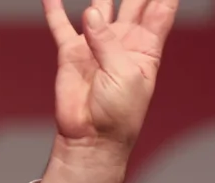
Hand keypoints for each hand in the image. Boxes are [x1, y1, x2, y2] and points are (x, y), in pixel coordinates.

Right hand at [37, 0, 179, 182]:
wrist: (92, 137)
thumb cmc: (119, 113)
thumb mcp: (124, 75)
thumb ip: (108, 41)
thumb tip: (90, 11)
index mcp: (146, 48)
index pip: (160, 11)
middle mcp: (123, 41)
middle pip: (132, 2)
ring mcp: (97, 44)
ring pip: (99, 5)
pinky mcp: (71, 52)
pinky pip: (61, 25)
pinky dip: (54, 9)